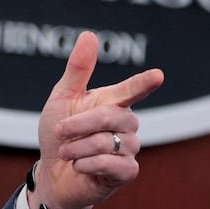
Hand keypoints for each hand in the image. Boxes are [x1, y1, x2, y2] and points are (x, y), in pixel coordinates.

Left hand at [30, 31, 163, 208]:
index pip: (132, 90)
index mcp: (112, 102)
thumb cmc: (59, 134)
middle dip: (80, 124)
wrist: (52, 173)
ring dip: (80, 147)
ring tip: (67, 153)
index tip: (158, 76)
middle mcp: (126, 124)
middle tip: (60, 132)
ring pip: (109, 142)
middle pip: (112, 117)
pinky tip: (79, 167)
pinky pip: (114, 165)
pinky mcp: (126, 173)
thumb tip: (90, 35)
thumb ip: (78, 70)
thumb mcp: (62, 99)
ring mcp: (128, 149)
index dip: (143, 83)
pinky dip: (89, 164)